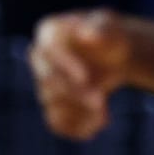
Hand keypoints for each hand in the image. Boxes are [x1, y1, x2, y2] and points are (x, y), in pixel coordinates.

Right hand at [29, 10, 129, 139]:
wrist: (112, 54)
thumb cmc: (110, 35)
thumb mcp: (111, 27)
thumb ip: (103, 28)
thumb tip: (89, 35)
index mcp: (49, 32)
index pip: (48, 50)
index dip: (64, 66)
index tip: (85, 77)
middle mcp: (41, 58)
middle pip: (48, 81)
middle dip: (74, 94)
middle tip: (100, 102)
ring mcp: (45, 83)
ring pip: (53, 105)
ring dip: (79, 111)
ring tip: (103, 112)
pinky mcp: (54, 105)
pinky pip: (58, 122)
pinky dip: (77, 127)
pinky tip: (97, 125)